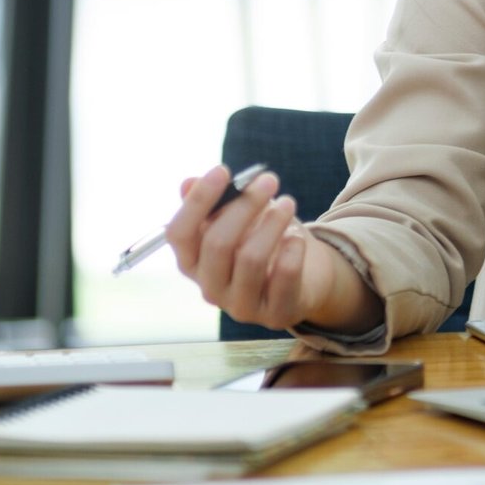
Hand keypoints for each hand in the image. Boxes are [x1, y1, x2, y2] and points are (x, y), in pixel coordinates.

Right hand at [164, 165, 349, 331]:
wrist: (306, 276)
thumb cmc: (263, 241)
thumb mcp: (239, 218)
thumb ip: (214, 203)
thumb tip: (188, 183)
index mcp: (192, 263)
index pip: (179, 234)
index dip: (198, 201)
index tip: (223, 170)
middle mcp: (210, 288)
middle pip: (217, 244)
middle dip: (244, 206)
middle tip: (269, 180)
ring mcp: (241, 306)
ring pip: (250, 259)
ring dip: (272, 223)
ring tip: (288, 203)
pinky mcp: (275, 314)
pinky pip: (283, 279)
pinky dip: (292, 251)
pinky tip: (298, 237)